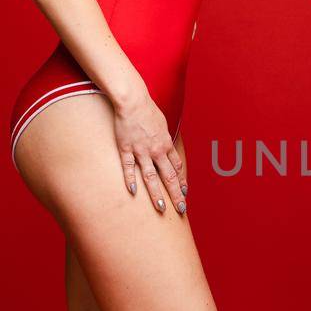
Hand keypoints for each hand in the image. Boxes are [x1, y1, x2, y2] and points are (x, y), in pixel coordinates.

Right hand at [113, 94, 187, 214]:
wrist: (133, 101)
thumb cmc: (148, 110)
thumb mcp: (163, 124)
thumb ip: (164, 138)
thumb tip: (166, 146)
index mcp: (166, 144)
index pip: (177, 168)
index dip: (181, 181)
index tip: (184, 193)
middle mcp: (157, 150)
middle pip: (169, 176)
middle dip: (176, 194)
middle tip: (180, 209)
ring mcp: (141, 151)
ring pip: (151, 177)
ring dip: (157, 193)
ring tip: (160, 208)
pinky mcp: (126, 149)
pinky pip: (129, 168)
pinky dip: (131, 180)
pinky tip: (133, 192)